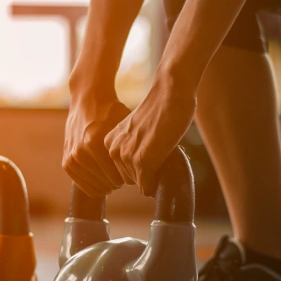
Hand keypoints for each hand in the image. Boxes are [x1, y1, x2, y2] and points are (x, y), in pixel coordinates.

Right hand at [63, 79, 130, 196]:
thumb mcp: (125, 125)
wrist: (87, 100)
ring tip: (115, 177)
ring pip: (95, 187)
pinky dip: (94, 185)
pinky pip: (82, 184)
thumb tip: (148, 170)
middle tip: (125, 175)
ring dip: (107, 184)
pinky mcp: (66, 162)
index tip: (134, 172)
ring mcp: (72, 157)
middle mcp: (81, 151)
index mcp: (95, 142)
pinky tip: (104, 181)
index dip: (129, 178)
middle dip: (119, 182)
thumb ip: (133, 147)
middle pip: (107, 183)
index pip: (118, 177)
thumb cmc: (111, 112)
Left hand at [105, 72, 196, 196]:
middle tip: (159, 152)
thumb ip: (132, 145)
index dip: (141, 165)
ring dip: (153, 174)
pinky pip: (147, 186)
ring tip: (162, 152)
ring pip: (140, 183)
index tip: (151, 150)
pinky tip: (164, 165)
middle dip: (146, 172)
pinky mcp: (142, 161)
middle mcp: (114, 150)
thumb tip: (138, 167)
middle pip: (130, 179)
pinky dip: (156, 183)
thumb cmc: (160, 110)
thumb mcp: (137, 130)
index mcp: (110, 142)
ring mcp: (126, 156)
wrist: (171, 94)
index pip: (122, 170)